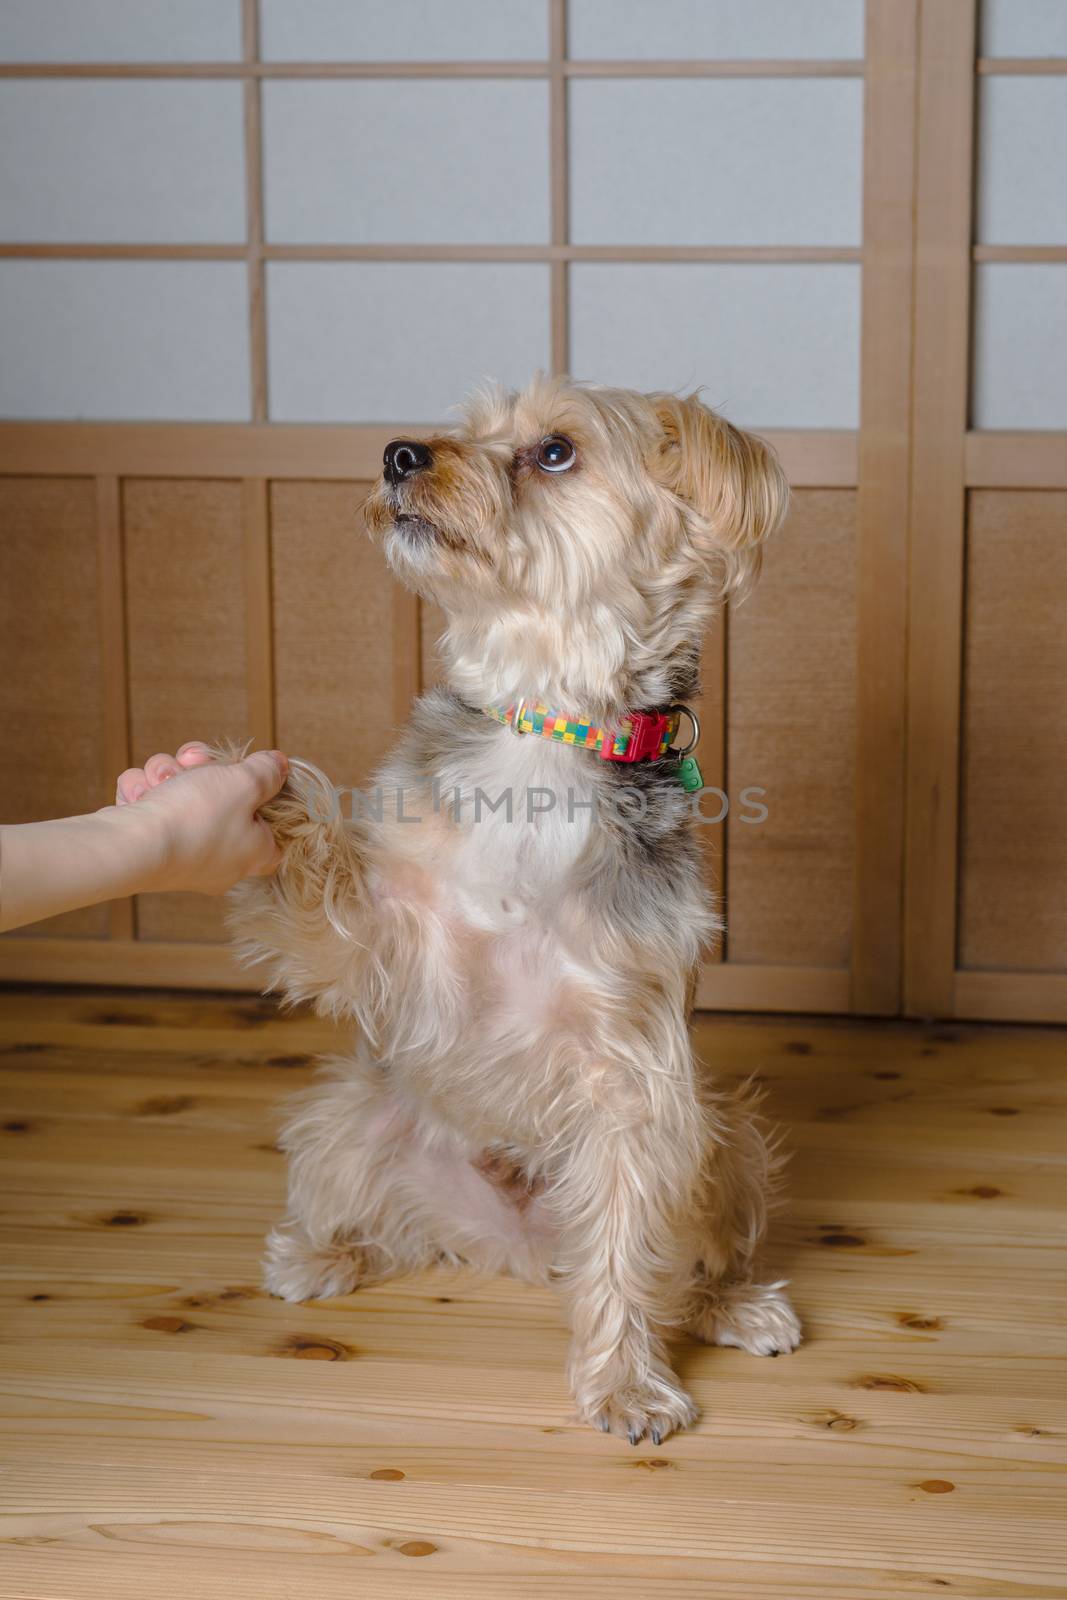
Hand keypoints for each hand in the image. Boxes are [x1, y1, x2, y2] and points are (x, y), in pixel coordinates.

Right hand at [114, 742, 288, 894]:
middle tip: (194, 764)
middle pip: (222, 800)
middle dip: (203, 770)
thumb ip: (266, 771)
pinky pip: (151, 806)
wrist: (131, 845)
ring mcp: (180, 853)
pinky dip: (142, 793)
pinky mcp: (147, 845)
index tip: (252, 774)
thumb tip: (279, 765)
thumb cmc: (196, 817)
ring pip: (181, 794)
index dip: (264, 796)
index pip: (274, 827)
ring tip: (162, 780)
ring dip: (167, 775)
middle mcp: (219, 859)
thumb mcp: (245, 783)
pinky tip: (140, 797)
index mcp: (254, 853)